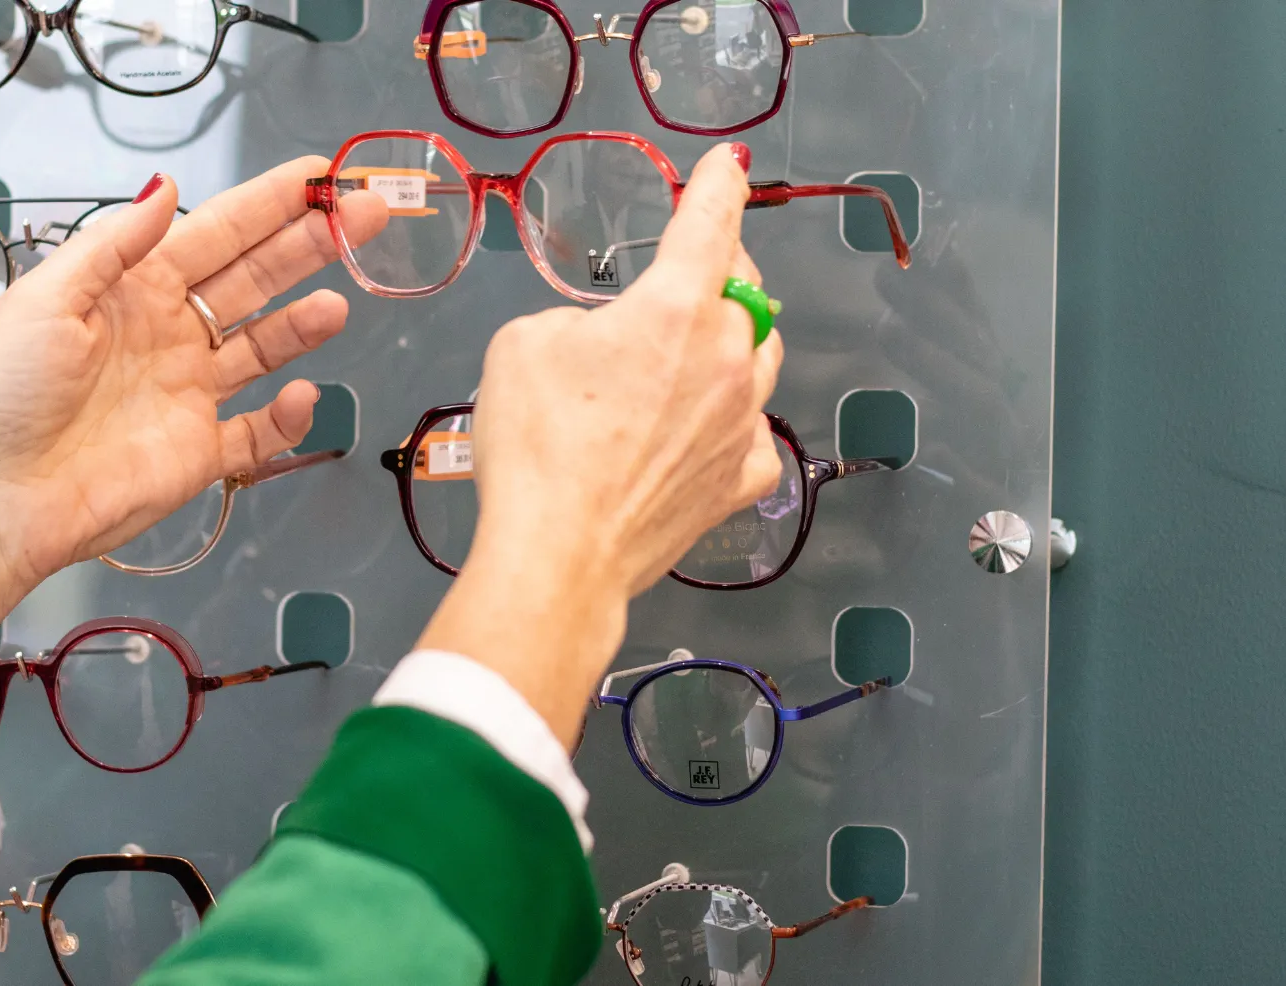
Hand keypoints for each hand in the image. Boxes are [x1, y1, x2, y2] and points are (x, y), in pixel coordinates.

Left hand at [0, 159, 387, 624]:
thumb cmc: (3, 394)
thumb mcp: (46, 299)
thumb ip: (113, 244)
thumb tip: (168, 186)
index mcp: (132, 290)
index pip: (216, 234)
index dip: (271, 204)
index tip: (322, 174)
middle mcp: (169, 334)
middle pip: (255, 280)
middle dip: (311, 245)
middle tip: (369, 215)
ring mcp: (188, 394)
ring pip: (265, 347)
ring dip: (304, 324)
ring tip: (339, 303)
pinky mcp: (198, 453)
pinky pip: (257, 432)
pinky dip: (287, 417)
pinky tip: (301, 395)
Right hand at [417, 142, 784, 740]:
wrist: (558, 554)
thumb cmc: (535, 446)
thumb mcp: (522, 345)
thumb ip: (575, 322)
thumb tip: (601, 342)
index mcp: (674, 308)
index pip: (709, 225)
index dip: (718, 186)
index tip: (725, 167)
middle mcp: (726, 358)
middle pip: (745, 292)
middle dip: (722, 271)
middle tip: (692, 270)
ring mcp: (742, 422)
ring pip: (763, 357)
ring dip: (738, 338)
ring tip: (704, 344)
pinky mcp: (740, 480)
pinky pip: (753, 432)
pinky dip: (734, 420)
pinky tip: (703, 429)